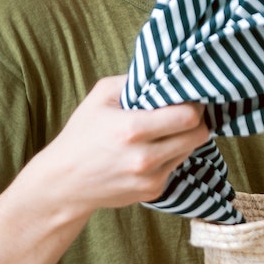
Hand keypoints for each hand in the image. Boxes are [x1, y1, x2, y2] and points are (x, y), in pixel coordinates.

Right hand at [23, 77, 210, 218]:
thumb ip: (133, 81)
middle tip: (185, 112)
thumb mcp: (100, 97)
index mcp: (132, 129)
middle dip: (196, 121)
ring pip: (190, 150)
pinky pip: (176, 166)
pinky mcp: (154, 191)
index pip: (188, 116)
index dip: (194, 104)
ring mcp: (151, 177)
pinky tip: (153, 150)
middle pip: (198, 135)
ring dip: (184, 138)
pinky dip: (171, 155)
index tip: (188, 98)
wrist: (64, 183)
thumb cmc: (81, 135)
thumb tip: (164, 72)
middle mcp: (145, 157)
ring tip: (165, 130)